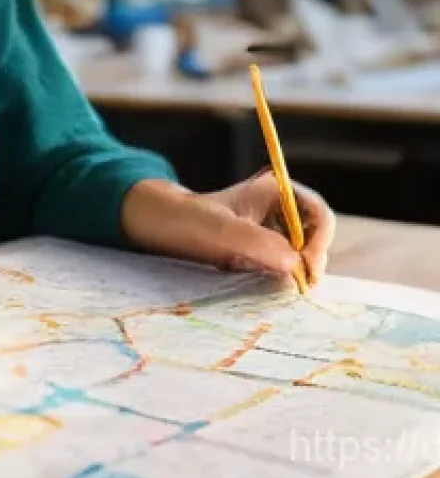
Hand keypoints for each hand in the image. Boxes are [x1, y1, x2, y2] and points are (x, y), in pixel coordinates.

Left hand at [121, 172, 335, 285]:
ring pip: (304, 255)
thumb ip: (255, 240)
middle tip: (300, 284)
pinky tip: (271, 286)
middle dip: (313, 259)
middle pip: (316, 237)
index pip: (318, 213)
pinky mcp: (263, 251)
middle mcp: (279, 210)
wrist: (158, 226)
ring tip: (283, 285)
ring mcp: (272, 231)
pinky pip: (286, 267)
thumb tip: (295, 262)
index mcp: (274, 191)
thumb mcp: (217, 228)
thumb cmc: (184, 218)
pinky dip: (286, 278)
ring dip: (300, 272)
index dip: (321, 239)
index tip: (306, 264)